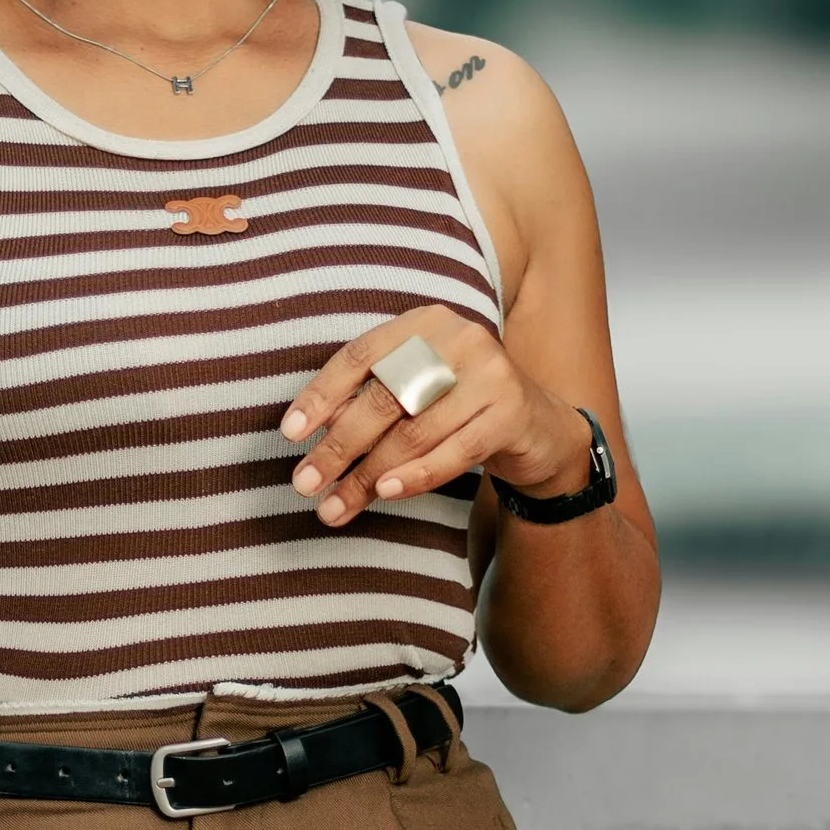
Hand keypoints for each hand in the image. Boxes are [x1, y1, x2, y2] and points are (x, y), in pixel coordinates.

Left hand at [280, 308, 595, 525]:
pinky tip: (385, 494)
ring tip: (335, 506)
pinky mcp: (512, 412)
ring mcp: (491, 373)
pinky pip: (454, 452)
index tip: (290, 434)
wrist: (539, 428)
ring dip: (368, 475)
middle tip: (304, 483)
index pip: (360, 355)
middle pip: (383, 397)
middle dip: (338, 446)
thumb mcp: (416, 395)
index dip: (321, 395)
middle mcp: (459, 337)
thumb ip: (370, 402)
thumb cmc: (460, 409)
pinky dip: (416, 476)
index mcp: (425, 322)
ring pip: (414, 431)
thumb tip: (313, 432)